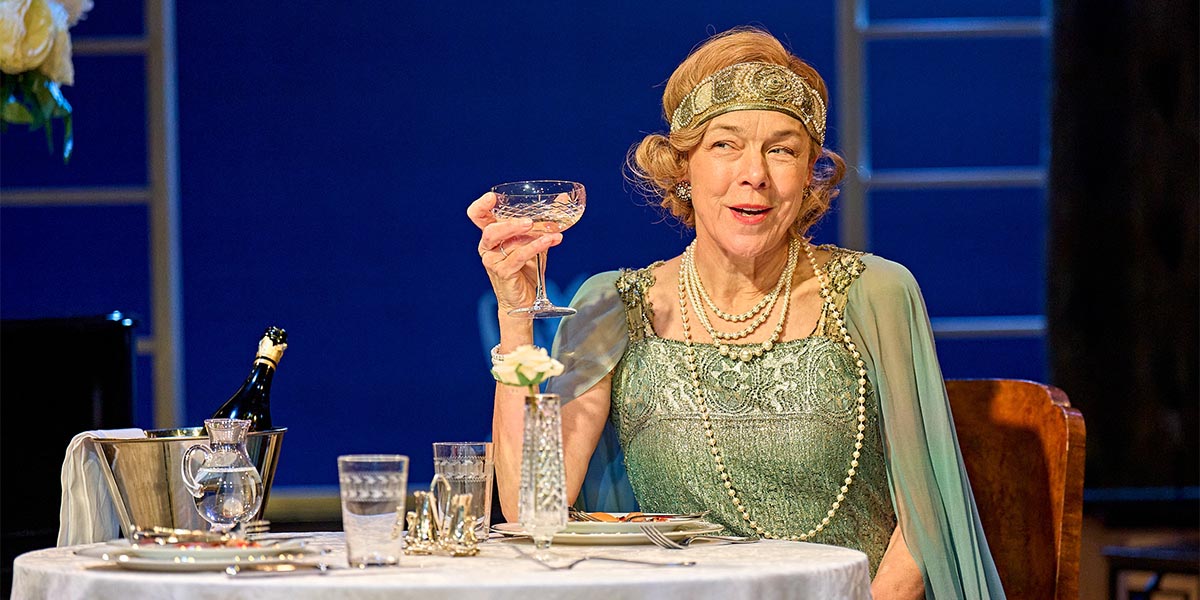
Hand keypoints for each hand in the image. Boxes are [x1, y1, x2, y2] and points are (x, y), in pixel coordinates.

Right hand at [467, 192, 562, 314]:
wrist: (526, 300)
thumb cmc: (527, 269)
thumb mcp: (535, 241)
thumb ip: (543, 223)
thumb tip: (563, 199)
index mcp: (491, 235)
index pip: (478, 216)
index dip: (481, 206)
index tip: (492, 197)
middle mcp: (487, 247)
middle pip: (491, 230)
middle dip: (510, 223)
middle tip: (529, 221)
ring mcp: (493, 261)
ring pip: (506, 243)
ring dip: (528, 236)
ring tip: (547, 232)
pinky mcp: (503, 273)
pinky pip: (518, 257)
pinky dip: (536, 247)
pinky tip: (550, 241)